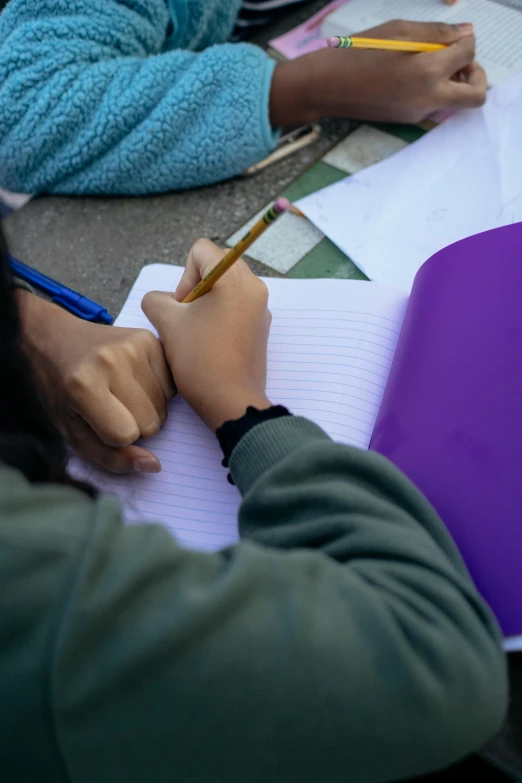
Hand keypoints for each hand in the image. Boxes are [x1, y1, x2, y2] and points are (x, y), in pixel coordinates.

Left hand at [17, 291, 174, 472]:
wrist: (54, 339)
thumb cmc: (60, 390)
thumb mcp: (72, 432)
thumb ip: (110, 457)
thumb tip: (154, 464)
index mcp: (84, 386)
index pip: (125, 435)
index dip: (114, 437)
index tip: (98, 422)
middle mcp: (112, 361)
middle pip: (151, 422)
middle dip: (135, 424)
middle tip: (112, 407)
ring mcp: (134, 346)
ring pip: (164, 406)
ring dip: (148, 408)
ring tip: (122, 392)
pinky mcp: (150, 338)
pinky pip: (172, 384)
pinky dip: (158, 389)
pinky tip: (135, 380)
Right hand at [142, 239, 271, 431]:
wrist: (231, 401)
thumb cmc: (199, 359)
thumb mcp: (167, 323)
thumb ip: (157, 299)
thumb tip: (164, 301)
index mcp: (235, 278)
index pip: (202, 250)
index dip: (183, 275)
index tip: (181, 306)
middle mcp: (254, 287)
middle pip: (216, 267)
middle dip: (194, 288)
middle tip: (185, 318)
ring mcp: (261, 309)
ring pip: (225, 289)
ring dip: (205, 304)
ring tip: (196, 333)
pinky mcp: (261, 328)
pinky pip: (236, 308)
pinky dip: (219, 317)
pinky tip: (209, 344)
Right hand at [270, 21, 485, 126]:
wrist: (327, 86)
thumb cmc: (359, 52)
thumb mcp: (399, 30)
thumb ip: (437, 33)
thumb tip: (464, 35)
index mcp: (427, 72)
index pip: (468, 55)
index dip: (467, 42)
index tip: (455, 37)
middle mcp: (427, 98)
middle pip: (475, 95)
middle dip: (476, 74)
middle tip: (460, 60)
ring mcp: (418, 113)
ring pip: (454, 101)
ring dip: (453, 82)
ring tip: (430, 64)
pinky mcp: (407, 120)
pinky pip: (433, 105)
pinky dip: (433, 89)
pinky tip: (411, 76)